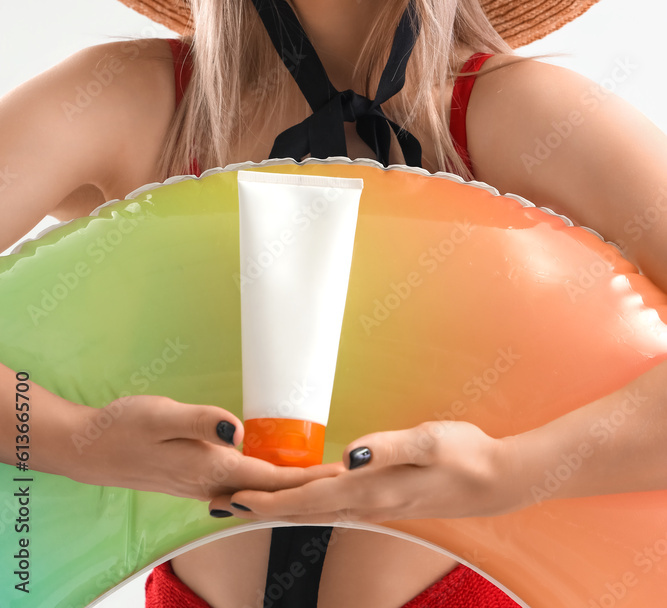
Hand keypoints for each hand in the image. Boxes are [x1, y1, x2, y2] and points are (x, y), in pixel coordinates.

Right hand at [62, 394, 340, 501]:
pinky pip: (243, 488)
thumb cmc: (124, 427)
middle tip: (347, 480)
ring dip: (291, 490)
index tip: (342, 474)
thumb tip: (237, 431)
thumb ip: (201, 421)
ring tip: (324, 481)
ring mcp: (204, 485)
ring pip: (258, 493)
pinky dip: (268, 486)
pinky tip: (277, 478)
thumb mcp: (161, 415)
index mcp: (211, 469)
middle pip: (271, 492)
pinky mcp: (196, 479)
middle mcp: (212, 485)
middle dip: (310, 488)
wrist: (89, 448)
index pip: (272, 479)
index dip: (309, 477)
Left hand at [208, 419, 526, 523]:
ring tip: (248, 501)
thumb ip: (387, 448)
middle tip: (221, 502)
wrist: (496, 480)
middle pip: (303, 510)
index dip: (266, 499)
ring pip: (316, 511)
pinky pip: (334, 506)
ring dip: (280, 507)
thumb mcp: (428, 440)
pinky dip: (307, 502)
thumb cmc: (464, 455)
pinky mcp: (384, 499)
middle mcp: (367, 504)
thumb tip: (348, 455)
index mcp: (371, 489)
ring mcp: (376, 505)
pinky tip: (301, 496)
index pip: (306, 498)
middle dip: (261, 508)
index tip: (231, 498)